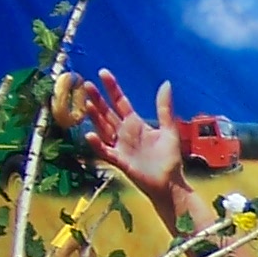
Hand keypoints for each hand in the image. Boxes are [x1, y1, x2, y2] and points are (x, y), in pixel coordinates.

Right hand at [84, 73, 185, 209]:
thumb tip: (166, 83)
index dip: (112, 88)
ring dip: (95, 117)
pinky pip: (105, 151)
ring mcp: (120, 147)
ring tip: (87, 104)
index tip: (103, 73)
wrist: (170, 183)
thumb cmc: (169, 158)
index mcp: (135, 124)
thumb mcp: (169, 129)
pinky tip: (90, 134)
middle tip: (87, 84)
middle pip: (107, 113)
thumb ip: (164, 108)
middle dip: (97, 99)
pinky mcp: (120, 161)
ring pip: (103, 129)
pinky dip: (97, 144)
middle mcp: (124, 133)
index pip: (120, 102)